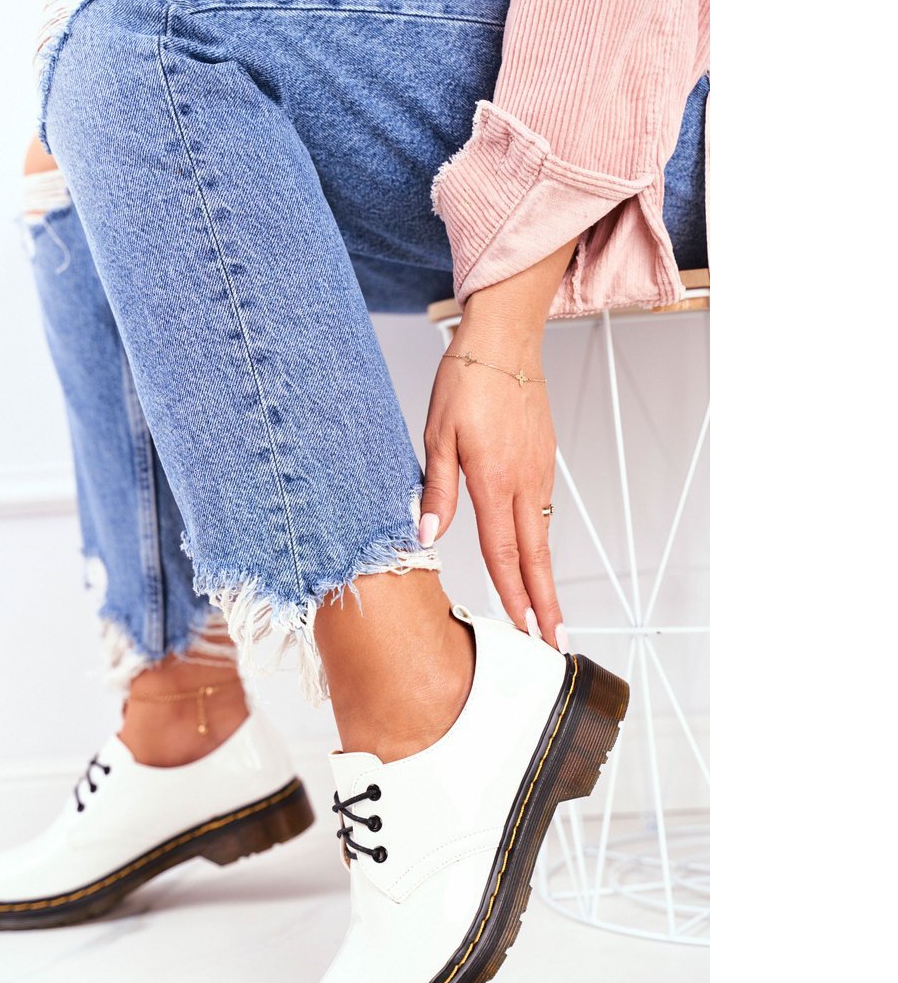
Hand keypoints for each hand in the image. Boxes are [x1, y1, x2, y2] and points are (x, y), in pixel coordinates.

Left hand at [419, 332, 562, 648]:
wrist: (504, 340)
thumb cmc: (466, 381)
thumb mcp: (437, 434)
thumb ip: (435, 490)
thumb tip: (426, 536)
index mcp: (495, 479)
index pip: (503, 552)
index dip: (512, 594)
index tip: (523, 628)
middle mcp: (525, 481)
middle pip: (536, 556)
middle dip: (545, 603)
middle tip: (556, 641)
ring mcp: (539, 471)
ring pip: (543, 537)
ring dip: (545, 579)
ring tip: (547, 613)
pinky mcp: (543, 460)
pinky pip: (542, 512)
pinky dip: (540, 544)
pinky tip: (534, 558)